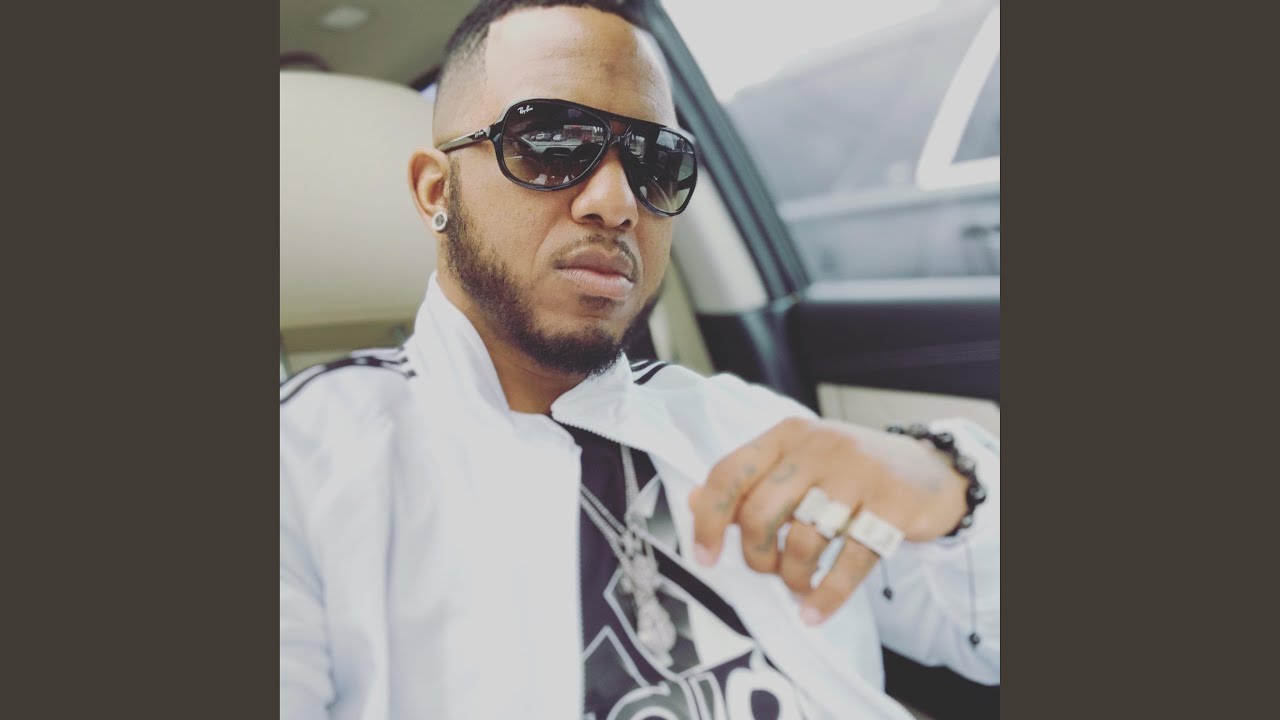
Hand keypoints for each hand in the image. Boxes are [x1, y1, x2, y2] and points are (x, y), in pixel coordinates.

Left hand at [687, 417, 967, 624]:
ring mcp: (858, 474)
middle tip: (766, 569)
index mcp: (787, 435)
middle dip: (755, 555)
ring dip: (793, 576)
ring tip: (797, 583)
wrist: (929, 472)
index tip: (705, 557)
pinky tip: (813, 613)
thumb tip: (693, 502)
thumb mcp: (798, 464)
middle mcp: (819, 447)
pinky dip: (826, 597)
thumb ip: (749, 481)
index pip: (729, 473)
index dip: (709, 520)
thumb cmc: (849, 474)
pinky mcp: (892, 505)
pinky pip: (850, 562)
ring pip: (803, 540)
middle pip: (760, 513)